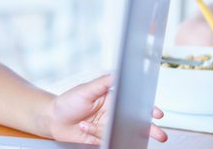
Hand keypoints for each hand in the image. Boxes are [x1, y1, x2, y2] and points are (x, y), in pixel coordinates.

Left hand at [48, 74, 167, 143]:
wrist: (52, 119)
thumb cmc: (67, 102)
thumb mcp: (85, 89)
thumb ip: (103, 83)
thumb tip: (118, 73)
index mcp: (112, 100)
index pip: (134, 104)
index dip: (147, 109)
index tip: (156, 113)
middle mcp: (112, 114)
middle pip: (135, 122)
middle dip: (148, 128)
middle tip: (159, 134)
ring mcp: (107, 127)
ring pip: (118, 132)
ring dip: (103, 130)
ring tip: (90, 124)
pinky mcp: (101, 138)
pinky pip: (106, 139)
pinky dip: (94, 135)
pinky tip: (84, 127)